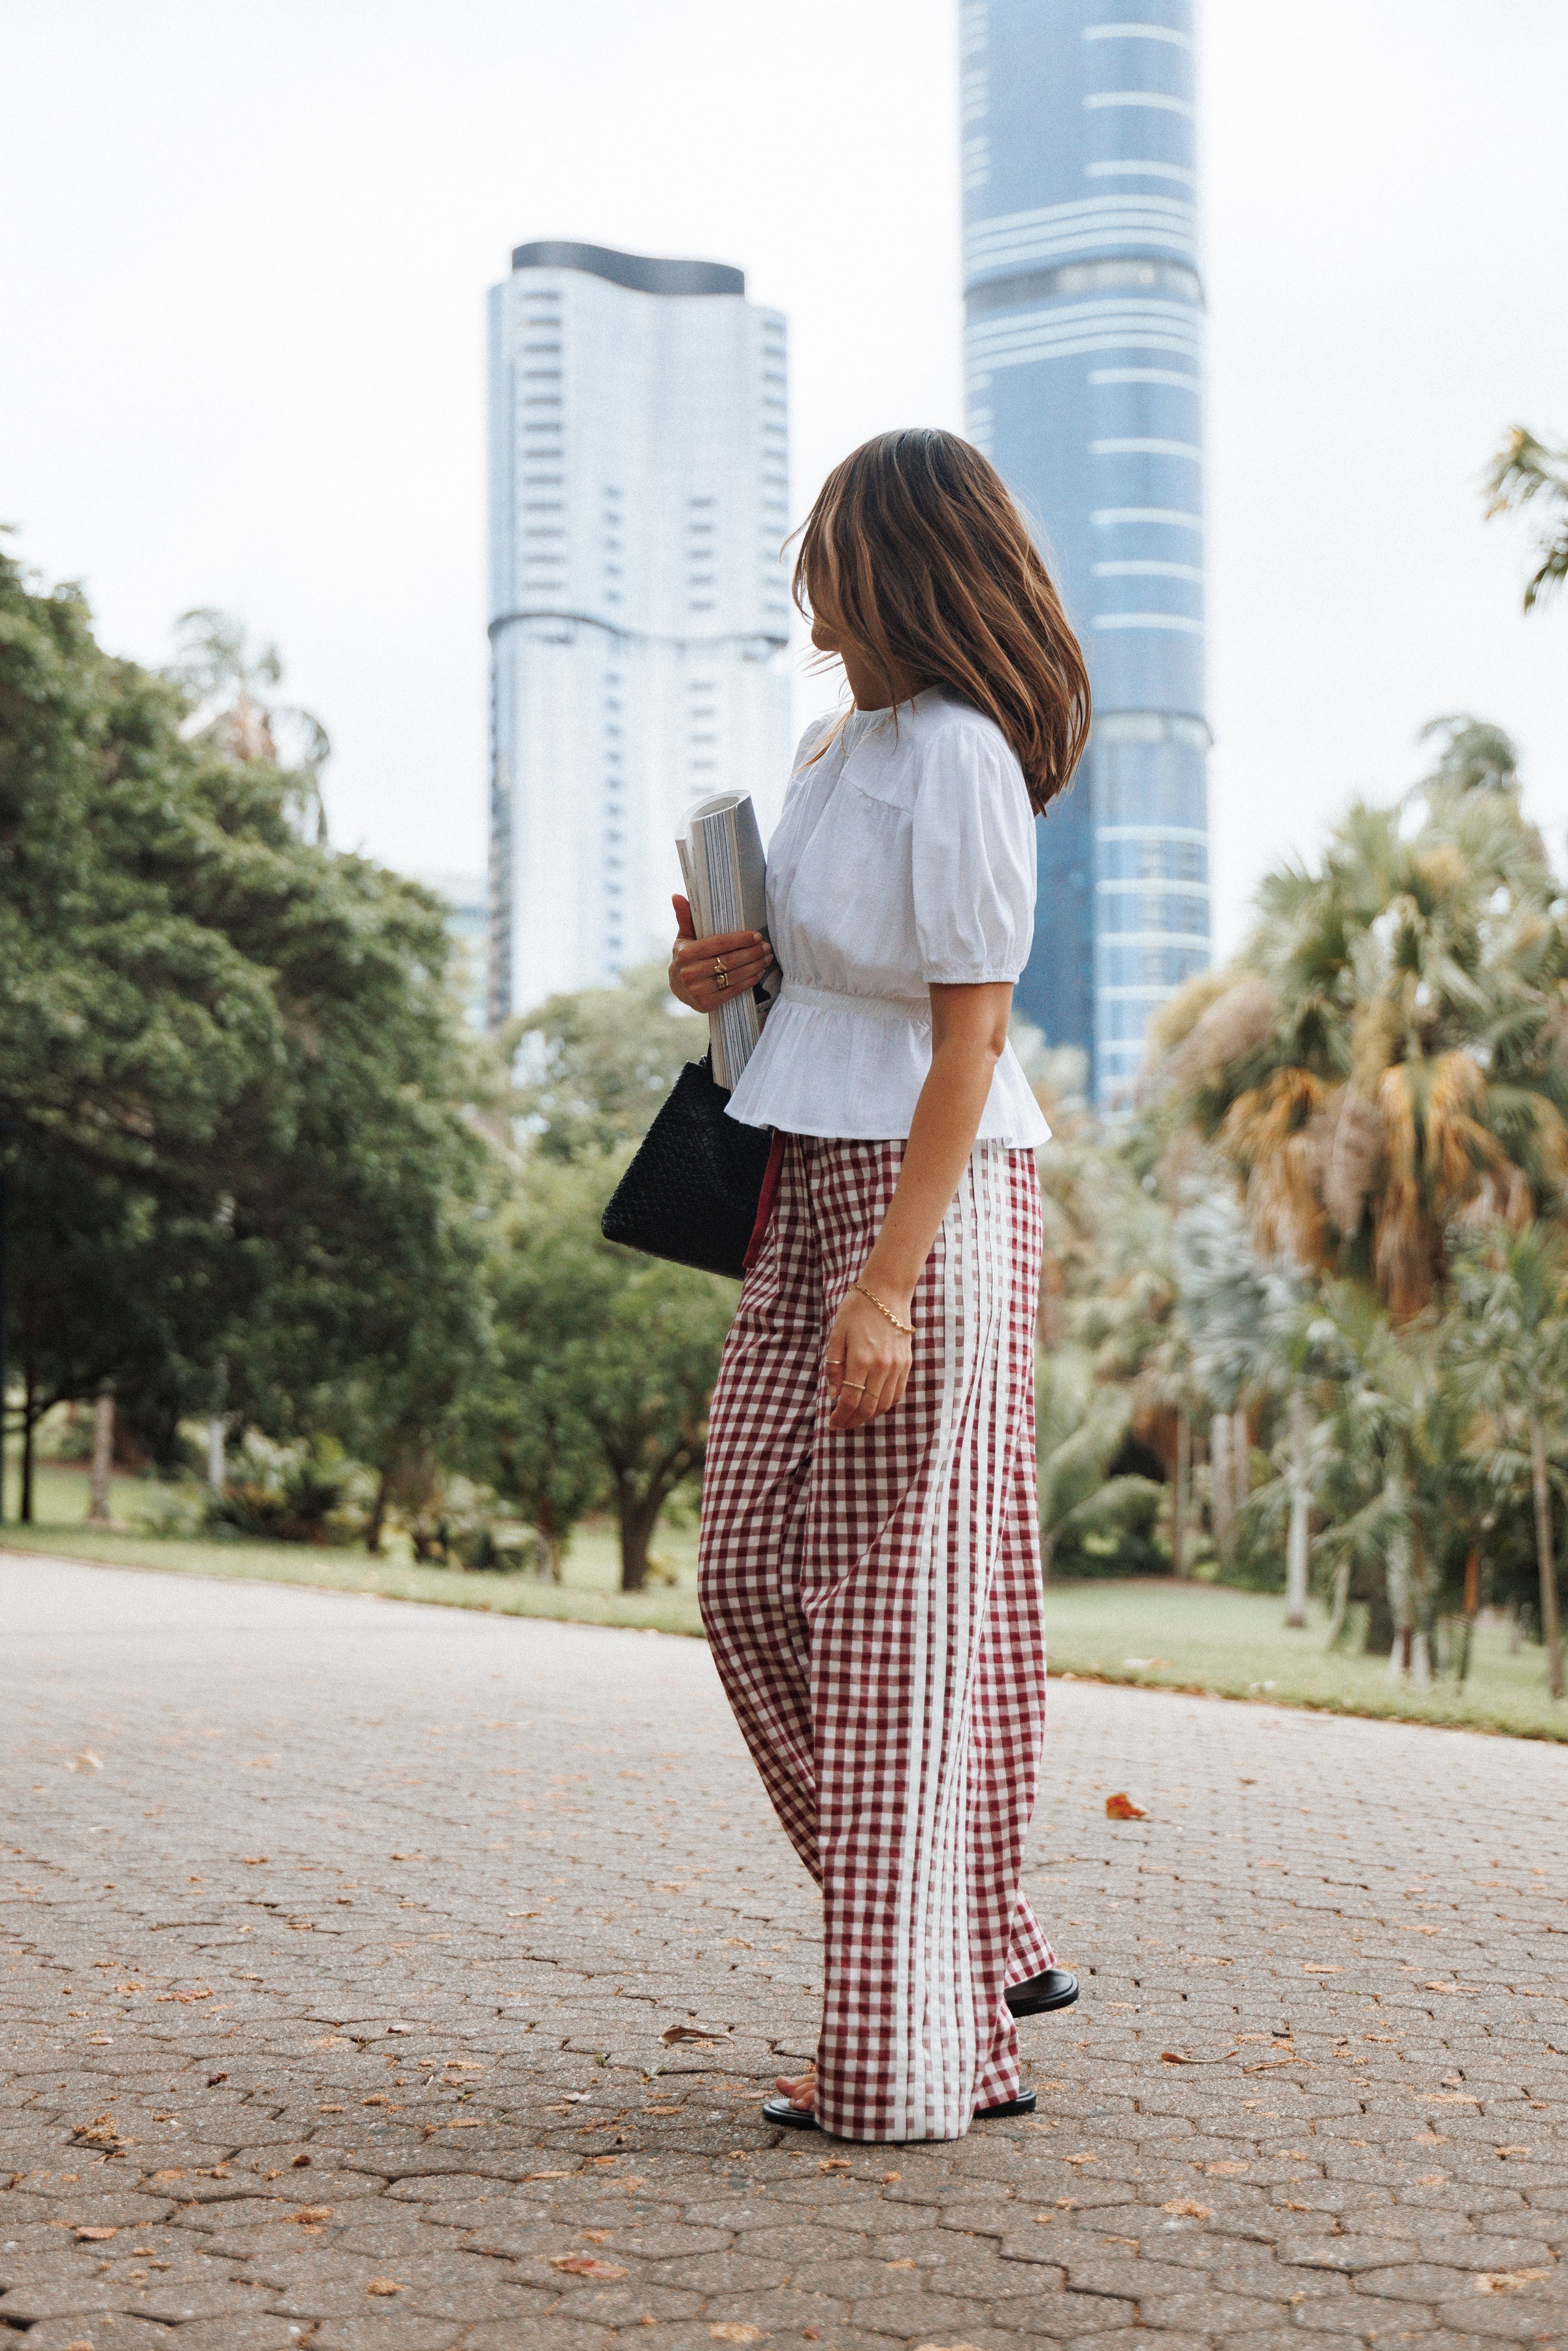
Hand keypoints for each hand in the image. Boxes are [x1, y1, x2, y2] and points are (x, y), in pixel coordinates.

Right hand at [669, 893, 773, 1013]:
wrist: (677, 988)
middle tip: (766, 946)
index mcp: (685, 953)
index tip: (756, 935)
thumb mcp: (684, 937)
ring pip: (734, 976)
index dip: (740, 939)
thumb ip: (685, 917)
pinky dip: (749, 981)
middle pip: (729, 960)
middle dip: (752, 953)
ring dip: (755, 966)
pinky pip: (733, 991)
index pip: (718, 944)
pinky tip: (759, 973)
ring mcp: (698, 991)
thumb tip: (677, 895)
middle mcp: (690, 973)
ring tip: (766, 958)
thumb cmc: (685, 957)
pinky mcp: (706, 1004)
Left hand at [823, 1284, 913, 1430]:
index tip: (832, 1423)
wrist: (887, 1291)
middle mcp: (882, 1366)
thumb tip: (834, 1395)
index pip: (851, 1400)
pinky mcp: (906, 1363)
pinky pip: (897, 1393)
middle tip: (842, 1424)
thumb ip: (834, 1367)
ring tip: (855, 1417)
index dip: (841, 1417)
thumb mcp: (836, 1335)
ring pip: (885, 1404)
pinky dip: (885, 1404)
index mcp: (861, 1359)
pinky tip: (873, 1405)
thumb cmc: (857, 1310)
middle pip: (869, 1407)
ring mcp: (897, 1366)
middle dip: (853, 1420)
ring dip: (869, 1415)